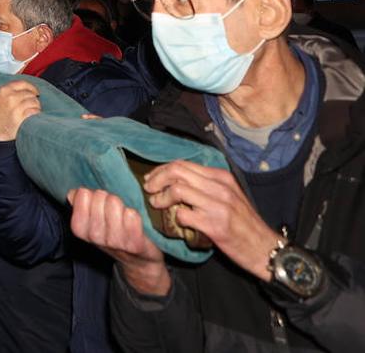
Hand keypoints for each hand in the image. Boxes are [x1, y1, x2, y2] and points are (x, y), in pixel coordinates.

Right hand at [0, 81, 41, 141]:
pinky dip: (36, 113)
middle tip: (33, 104)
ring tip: (34, 110)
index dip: (32, 87)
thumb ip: (9, 92)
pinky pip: (34, 111)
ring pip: (34, 102)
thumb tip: (24, 90)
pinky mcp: (20, 117)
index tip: (35, 92)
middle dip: (34, 99)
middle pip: (30, 94)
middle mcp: (10, 97)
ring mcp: (15, 107)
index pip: (23, 84)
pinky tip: (34, 115)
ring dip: (36, 106)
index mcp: (4, 90)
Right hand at [68, 187, 169, 295]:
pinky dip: (133, 214)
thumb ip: (79, 204)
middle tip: (113, 211)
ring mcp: (114, 241)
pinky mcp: (134, 244)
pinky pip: (131, 215)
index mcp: (80, 228)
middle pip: (100, 196)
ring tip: (123, 217)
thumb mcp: (90, 222)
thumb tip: (73, 194)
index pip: (83, 194)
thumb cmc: (111, 233)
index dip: (93, 195)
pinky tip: (133, 223)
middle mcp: (94, 236)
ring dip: (121, 206)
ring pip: (114, 203)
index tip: (99, 205)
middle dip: (107, 199)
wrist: (136, 259)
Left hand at [141, 160, 281, 281]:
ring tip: (155, 204)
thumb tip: (175, 181)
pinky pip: (183, 215)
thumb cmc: (244, 224)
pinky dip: (174, 217)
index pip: (183, 164)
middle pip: (177, 172)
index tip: (151, 179)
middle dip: (156, 179)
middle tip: (148, 189)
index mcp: (221, 177)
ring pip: (178, 189)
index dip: (162, 170)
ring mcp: (218, 205)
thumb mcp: (229, 196)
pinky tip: (174, 221)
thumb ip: (206, 186)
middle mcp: (220, 187)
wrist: (265, 249)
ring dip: (161, 197)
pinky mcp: (215, 225)